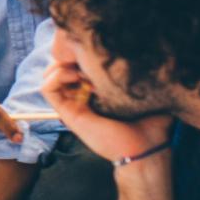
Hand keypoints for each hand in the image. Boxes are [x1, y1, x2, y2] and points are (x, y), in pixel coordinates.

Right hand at [42, 58, 173, 162]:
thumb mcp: (149, 92)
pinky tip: (75, 75)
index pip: (80, 63)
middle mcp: (83, 95)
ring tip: (81, 67)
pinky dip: (56, 76)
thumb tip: (151, 53)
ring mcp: (73, 103)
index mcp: (100, 90)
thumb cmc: (151, 124)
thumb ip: (144, 75)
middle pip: (63, 65)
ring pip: (51, 75)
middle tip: (88, 56)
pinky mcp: (67, 112)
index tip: (99, 50)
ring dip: (62, 64)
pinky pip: (48, 88)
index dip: (83, 51)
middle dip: (71, 54)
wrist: (144, 148)